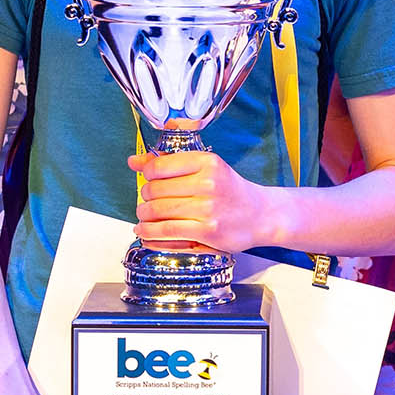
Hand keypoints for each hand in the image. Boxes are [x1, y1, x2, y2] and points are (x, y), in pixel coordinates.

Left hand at [129, 150, 283, 253]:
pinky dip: (150, 233)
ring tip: (144, 217)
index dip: (147, 174)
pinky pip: (167, 231)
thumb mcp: (206, 168)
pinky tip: (146, 231)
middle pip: (155, 189)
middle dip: (144, 197)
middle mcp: (208, 183)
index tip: (148, 180)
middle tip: (147, 202)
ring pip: (158, 211)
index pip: (160, 166)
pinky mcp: (207, 231)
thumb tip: (134, 161)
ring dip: (144, 216)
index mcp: (207, 162)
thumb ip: (170, 162)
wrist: (261, 215)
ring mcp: (208, 208)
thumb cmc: (231, 191)